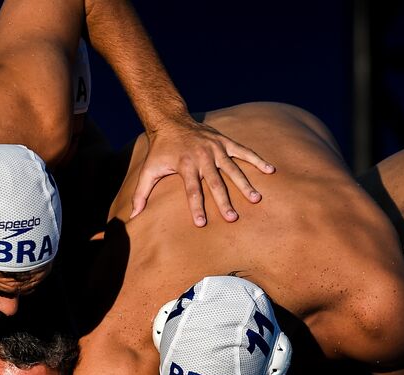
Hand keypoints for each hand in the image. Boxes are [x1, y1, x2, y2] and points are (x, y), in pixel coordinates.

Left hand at [131, 117, 273, 226]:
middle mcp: (203, 157)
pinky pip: (244, 151)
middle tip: (233, 218)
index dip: (196, 207)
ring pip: (233, 169)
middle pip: (215, 182)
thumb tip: (133, 216)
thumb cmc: (160, 150)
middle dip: (224, 201)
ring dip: (245, 184)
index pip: (192, 190)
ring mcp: (216, 149)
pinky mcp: (225, 142)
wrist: (172, 121)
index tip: (201, 223)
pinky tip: (270, 171)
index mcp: (185, 165)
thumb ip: (141, 193)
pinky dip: (257, 160)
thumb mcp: (148, 170)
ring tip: (256, 199)